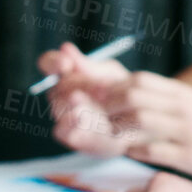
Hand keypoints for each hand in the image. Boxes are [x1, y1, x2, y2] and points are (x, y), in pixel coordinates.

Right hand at [37, 42, 135, 156]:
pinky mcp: (82, 142)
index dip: (52, 63)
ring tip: (81, 113)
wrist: (143, 115)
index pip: (49, 64)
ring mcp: (69, 122)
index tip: (66, 63)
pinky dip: (80, 134)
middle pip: (57, 94)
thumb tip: (65, 48)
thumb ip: (90, 67)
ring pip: (63, 119)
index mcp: (66, 78)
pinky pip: (76, 139)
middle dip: (70, 93)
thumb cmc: (121, 90)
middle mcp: (62, 100)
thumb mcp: (110, 74)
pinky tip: (84, 130)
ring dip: (74, 116)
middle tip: (81, 93)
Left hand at [38, 43, 191, 182]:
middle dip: (102, 105)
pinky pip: (151, 149)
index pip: (135, 81)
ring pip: (138, 119)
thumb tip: (122, 102)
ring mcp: (183, 129)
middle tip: (84, 119)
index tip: (87, 98)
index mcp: (178, 93)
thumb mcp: (191, 107)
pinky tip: (122, 154)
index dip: (105, 87)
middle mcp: (179, 106)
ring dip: (112, 127)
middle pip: (131, 95)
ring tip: (98, 136)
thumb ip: (160, 102)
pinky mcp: (188, 154)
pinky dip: (131, 150)